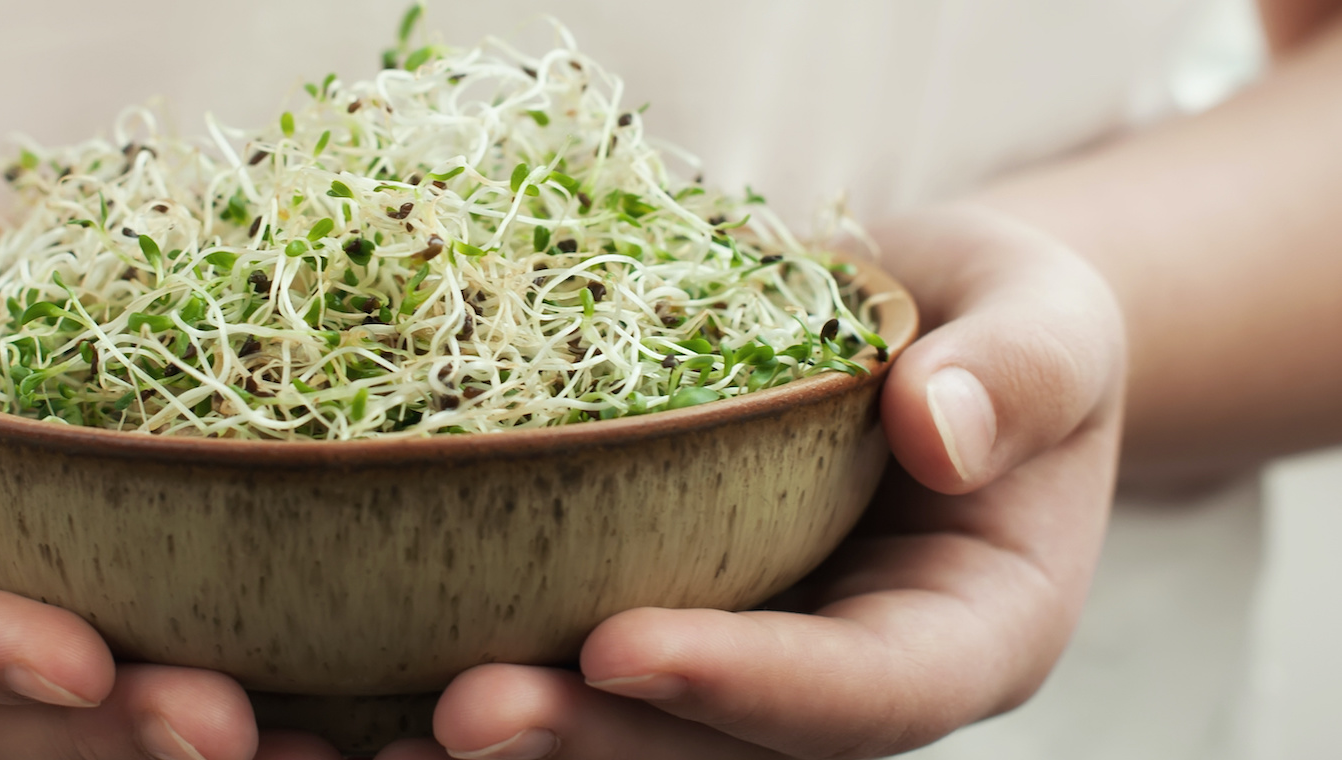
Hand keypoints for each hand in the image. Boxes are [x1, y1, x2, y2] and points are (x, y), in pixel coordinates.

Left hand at [395, 203, 1126, 759]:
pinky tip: (365, 695)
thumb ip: (1016, 372)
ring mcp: (754, 668)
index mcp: (967, 635)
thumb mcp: (1042, 319)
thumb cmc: (997, 324)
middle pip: (725, 754)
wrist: (933, 338)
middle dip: (596, 743)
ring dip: (524, 747)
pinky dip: (469, 691)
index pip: (865, 689)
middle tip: (463, 714)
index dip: (746, 684)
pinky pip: (584, 683)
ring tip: (384, 738)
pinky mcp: (675, 627)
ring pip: (639, 744)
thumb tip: (937, 428)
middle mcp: (851, 683)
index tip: (620, 645)